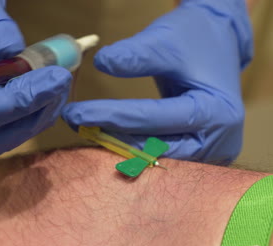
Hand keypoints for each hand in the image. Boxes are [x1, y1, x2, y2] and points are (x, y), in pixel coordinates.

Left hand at [62, 0, 252, 163]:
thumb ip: (136, 55)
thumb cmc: (193, 40)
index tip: (75, 114)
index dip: (110, 116)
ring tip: (87, 132)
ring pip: (155, 158)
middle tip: (76, 126)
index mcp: (215, 112)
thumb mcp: (166, 40)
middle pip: (154, 148)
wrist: (217, 45)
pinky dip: (134, 149)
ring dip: (120, 148)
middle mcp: (217, 141)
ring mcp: (210, 154)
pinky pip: (161, 156)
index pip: (152, 119)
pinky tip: (107, 139)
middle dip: (112, 139)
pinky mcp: (199, 155)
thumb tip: (101, 64)